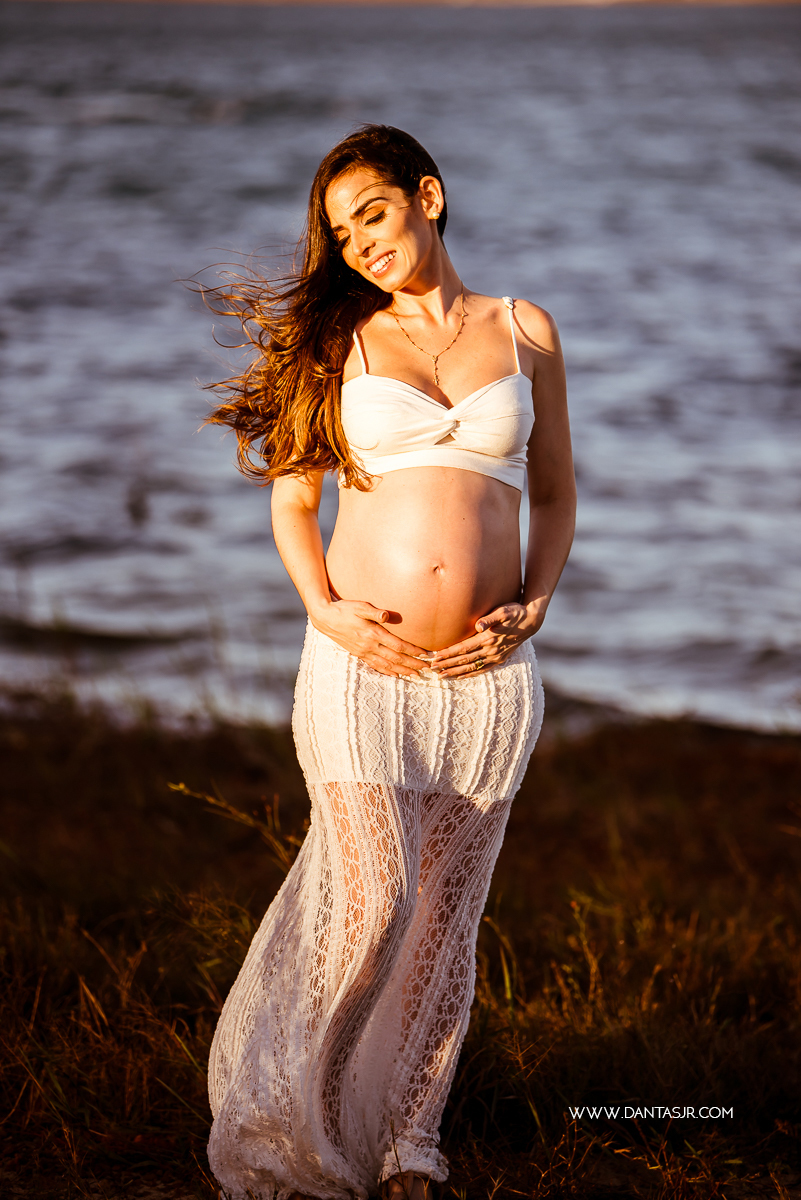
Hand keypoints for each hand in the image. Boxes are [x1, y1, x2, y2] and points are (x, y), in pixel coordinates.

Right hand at [311, 599, 431, 678]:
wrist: (326, 619)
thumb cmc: (345, 609)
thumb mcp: (360, 606)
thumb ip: (374, 611)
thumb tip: (386, 615)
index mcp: (373, 633)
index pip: (397, 645)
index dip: (412, 651)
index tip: (425, 654)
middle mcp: (370, 646)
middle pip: (395, 658)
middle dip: (412, 664)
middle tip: (427, 669)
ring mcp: (364, 652)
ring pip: (387, 665)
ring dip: (402, 671)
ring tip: (415, 675)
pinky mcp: (359, 654)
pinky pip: (375, 666)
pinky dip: (387, 672)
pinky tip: (395, 675)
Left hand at [430, 601, 542, 677]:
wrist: (531, 621)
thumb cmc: (515, 612)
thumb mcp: (504, 611)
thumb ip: (490, 618)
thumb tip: (479, 624)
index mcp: (488, 638)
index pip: (463, 648)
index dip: (448, 653)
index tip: (435, 657)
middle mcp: (491, 650)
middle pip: (464, 660)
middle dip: (447, 664)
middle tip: (431, 669)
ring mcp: (495, 656)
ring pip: (471, 667)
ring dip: (455, 672)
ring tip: (441, 676)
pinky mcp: (499, 659)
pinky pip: (481, 670)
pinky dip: (469, 674)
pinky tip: (459, 677)